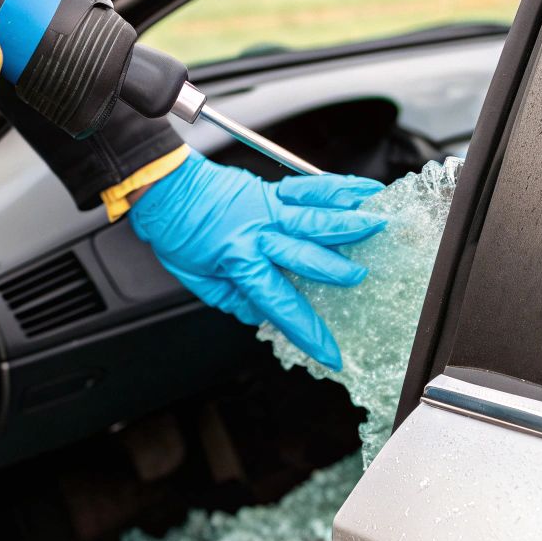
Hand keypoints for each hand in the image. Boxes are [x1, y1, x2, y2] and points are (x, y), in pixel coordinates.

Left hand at [128, 153, 385, 369]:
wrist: (163, 187)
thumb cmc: (176, 232)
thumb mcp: (198, 280)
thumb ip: (235, 299)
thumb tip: (263, 315)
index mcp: (240, 261)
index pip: (281, 304)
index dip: (308, 331)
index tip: (331, 353)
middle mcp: (259, 233)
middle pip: (305, 254)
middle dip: (335, 269)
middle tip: (362, 278)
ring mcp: (268, 208)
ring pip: (314, 215)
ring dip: (348, 221)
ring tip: (377, 223)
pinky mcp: (272, 190)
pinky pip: (310, 188)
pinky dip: (338, 187)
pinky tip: (363, 189)